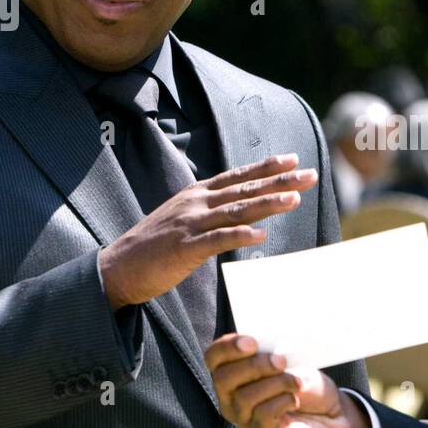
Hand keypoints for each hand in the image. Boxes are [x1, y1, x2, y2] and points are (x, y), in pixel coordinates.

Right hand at [99, 153, 315, 309]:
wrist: (117, 267)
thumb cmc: (154, 246)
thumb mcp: (183, 217)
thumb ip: (210, 210)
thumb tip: (237, 208)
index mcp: (197, 194)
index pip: (238, 176)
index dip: (266, 167)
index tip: (293, 160)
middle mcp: (196, 203)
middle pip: (245, 189)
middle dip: (280, 181)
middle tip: (310, 174)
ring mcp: (190, 224)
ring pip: (236, 211)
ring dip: (267, 204)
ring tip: (294, 200)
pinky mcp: (185, 248)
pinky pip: (217, 240)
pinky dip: (239, 236)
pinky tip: (260, 236)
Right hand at [205, 333, 372, 427]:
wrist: (332, 415)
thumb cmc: (306, 384)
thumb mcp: (294, 361)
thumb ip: (276, 354)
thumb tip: (272, 352)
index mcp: (234, 373)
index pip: (213, 358)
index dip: (227, 347)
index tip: (252, 342)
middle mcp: (232, 398)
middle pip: (223, 379)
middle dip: (253, 365)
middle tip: (281, 361)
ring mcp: (245, 419)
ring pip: (245, 398)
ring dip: (275, 384)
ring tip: (297, 382)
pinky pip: (262, 416)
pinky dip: (282, 402)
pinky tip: (295, 400)